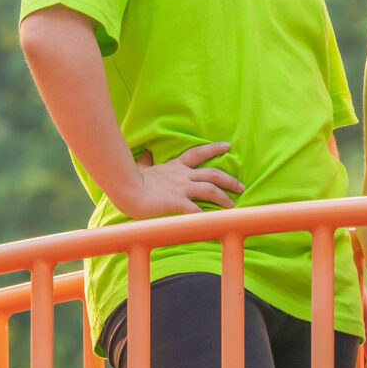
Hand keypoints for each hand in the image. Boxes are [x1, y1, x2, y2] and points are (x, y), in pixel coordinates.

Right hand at [114, 141, 243, 218]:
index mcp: (175, 167)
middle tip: (241, 186)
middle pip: (212, 174)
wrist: (125, 189)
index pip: (198, 153)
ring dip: (224, 197)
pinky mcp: (177, 202)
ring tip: (233, 205)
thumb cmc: (131, 180)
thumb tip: (146, 152)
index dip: (214, 149)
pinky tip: (214, 222)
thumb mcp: (142, 167)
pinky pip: (196, 210)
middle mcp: (182, 176)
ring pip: (210, 190)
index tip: (228, 146)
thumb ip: (147, 161)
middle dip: (229, 180)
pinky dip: (206, 216)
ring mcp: (181, 188)